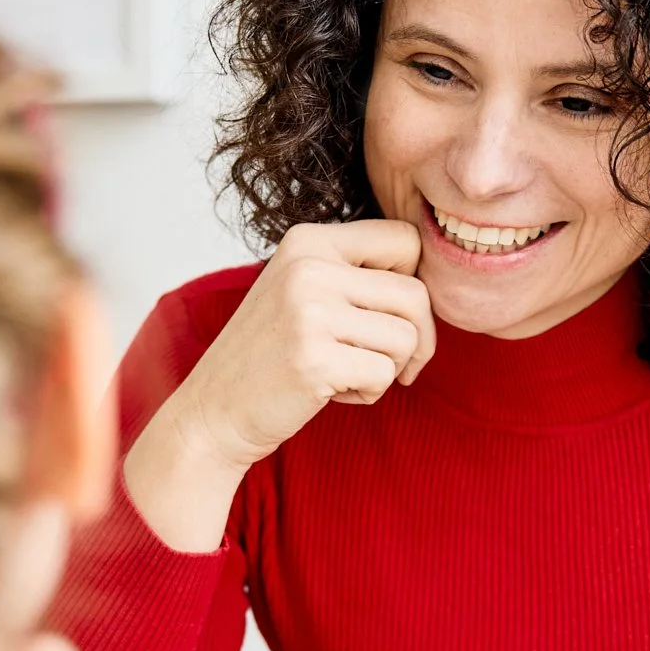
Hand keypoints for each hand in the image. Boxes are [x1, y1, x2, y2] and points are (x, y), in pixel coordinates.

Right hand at [126, 221, 434, 551]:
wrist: (212, 411)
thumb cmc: (272, 355)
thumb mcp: (305, 293)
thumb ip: (357, 275)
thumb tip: (436, 279)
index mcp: (308, 241)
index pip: (406, 240)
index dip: (411, 283)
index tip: (388, 315)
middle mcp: (308, 266)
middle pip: (416, 295)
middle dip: (418, 338)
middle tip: (396, 363)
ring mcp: (309, 311)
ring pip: (406, 338)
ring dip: (389, 368)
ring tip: (346, 373)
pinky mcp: (315, 358)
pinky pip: (385, 373)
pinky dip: (369, 392)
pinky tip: (332, 392)